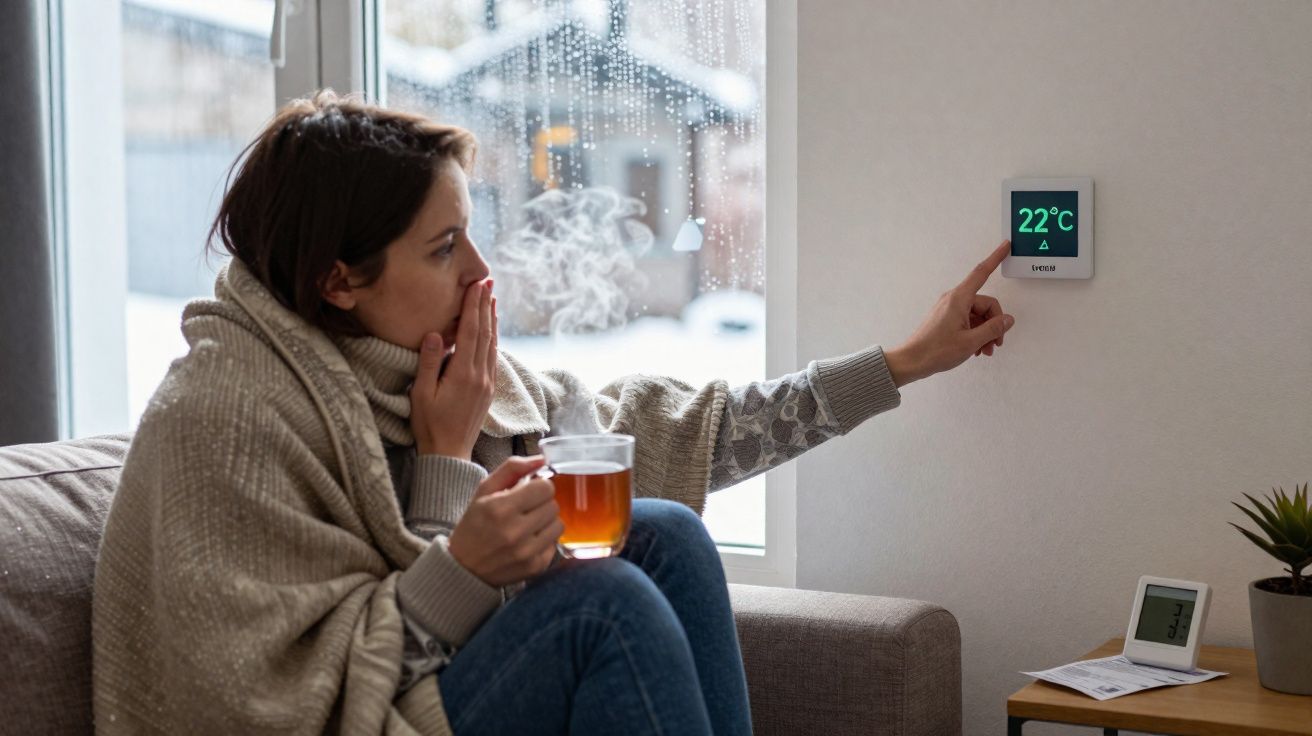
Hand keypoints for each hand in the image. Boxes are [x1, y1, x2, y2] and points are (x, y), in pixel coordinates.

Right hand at [411, 279, 497, 459]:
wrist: (449, 454)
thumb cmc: (429, 425)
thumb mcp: (421, 394)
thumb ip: (429, 362)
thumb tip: (435, 333)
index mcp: (463, 374)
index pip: (470, 332)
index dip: (473, 306)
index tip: (476, 285)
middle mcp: (480, 376)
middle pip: (485, 333)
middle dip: (486, 306)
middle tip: (487, 282)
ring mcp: (487, 383)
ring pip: (492, 344)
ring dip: (492, 320)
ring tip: (491, 299)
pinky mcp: (488, 390)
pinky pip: (493, 357)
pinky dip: (492, 338)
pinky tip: (491, 330)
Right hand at [448, 456, 562, 587]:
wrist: (464, 568)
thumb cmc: (474, 525)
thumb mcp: (484, 491)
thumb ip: (512, 468)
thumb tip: (542, 459)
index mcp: (500, 508)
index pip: (545, 487)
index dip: (538, 486)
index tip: (529, 492)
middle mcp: (515, 532)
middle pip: (553, 505)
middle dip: (541, 503)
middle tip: (526, 509)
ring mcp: (527, 552)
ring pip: (558, 524)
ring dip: (546, 522)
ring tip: (529, 525)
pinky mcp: (535, 567)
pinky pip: (555, 544)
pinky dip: (545, 540)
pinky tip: (528, 541)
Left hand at [884, 240, 1015, 386]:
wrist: (912, 361)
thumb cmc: (935, 350)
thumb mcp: (970, 341)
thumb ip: (993, 329)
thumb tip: (1007, 320)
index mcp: (959, 298)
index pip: (982, 272)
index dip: (995, 258)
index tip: (1005, 246)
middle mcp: (954, 300)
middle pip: (985, 304)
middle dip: (994, 324)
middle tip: (995, 344)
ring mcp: (949, 309)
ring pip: (977, 315)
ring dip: (985, 332)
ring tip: (984, 351)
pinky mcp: (946, 319)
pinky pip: (968, 321)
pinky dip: (975, 334)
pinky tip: (975, 349)